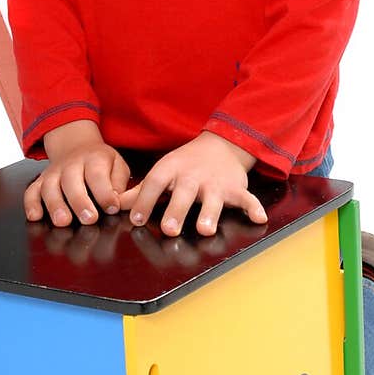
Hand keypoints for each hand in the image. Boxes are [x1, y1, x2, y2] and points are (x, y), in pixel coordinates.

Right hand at [25, 120, 129, 226]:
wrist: (76, 146)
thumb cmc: (100, 161)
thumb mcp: (117, 164)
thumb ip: (119, 182)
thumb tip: (117, 201)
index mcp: (94, 159)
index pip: (98, 175)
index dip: (105, 193)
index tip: (112, 208)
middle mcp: (71, 164)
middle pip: (72, 181)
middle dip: (80, 201)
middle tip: (89, 219)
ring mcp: (53, 172)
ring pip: (49, 187)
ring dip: (55, 204)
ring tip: (63, 221)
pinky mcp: (40, 181)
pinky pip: (31, 191)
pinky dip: (31, 204)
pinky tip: (35, 216)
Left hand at [117, 132, 266, 236]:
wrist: (221, 144)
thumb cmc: (186, 164)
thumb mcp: (162, 172)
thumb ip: (140, 190)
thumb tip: (114, 204)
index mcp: (171, 170)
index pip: (154, 183)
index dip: (143, 200)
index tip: (135, 219)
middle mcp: (193, 176)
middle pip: (183, 194)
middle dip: (176, 211)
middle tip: (169, 229)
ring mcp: (216, 183)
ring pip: (213, 199)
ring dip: (210, 214)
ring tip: (205, 230)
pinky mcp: (236, 188)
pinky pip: (247, 198)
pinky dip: (253, 207)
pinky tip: (259, 218)